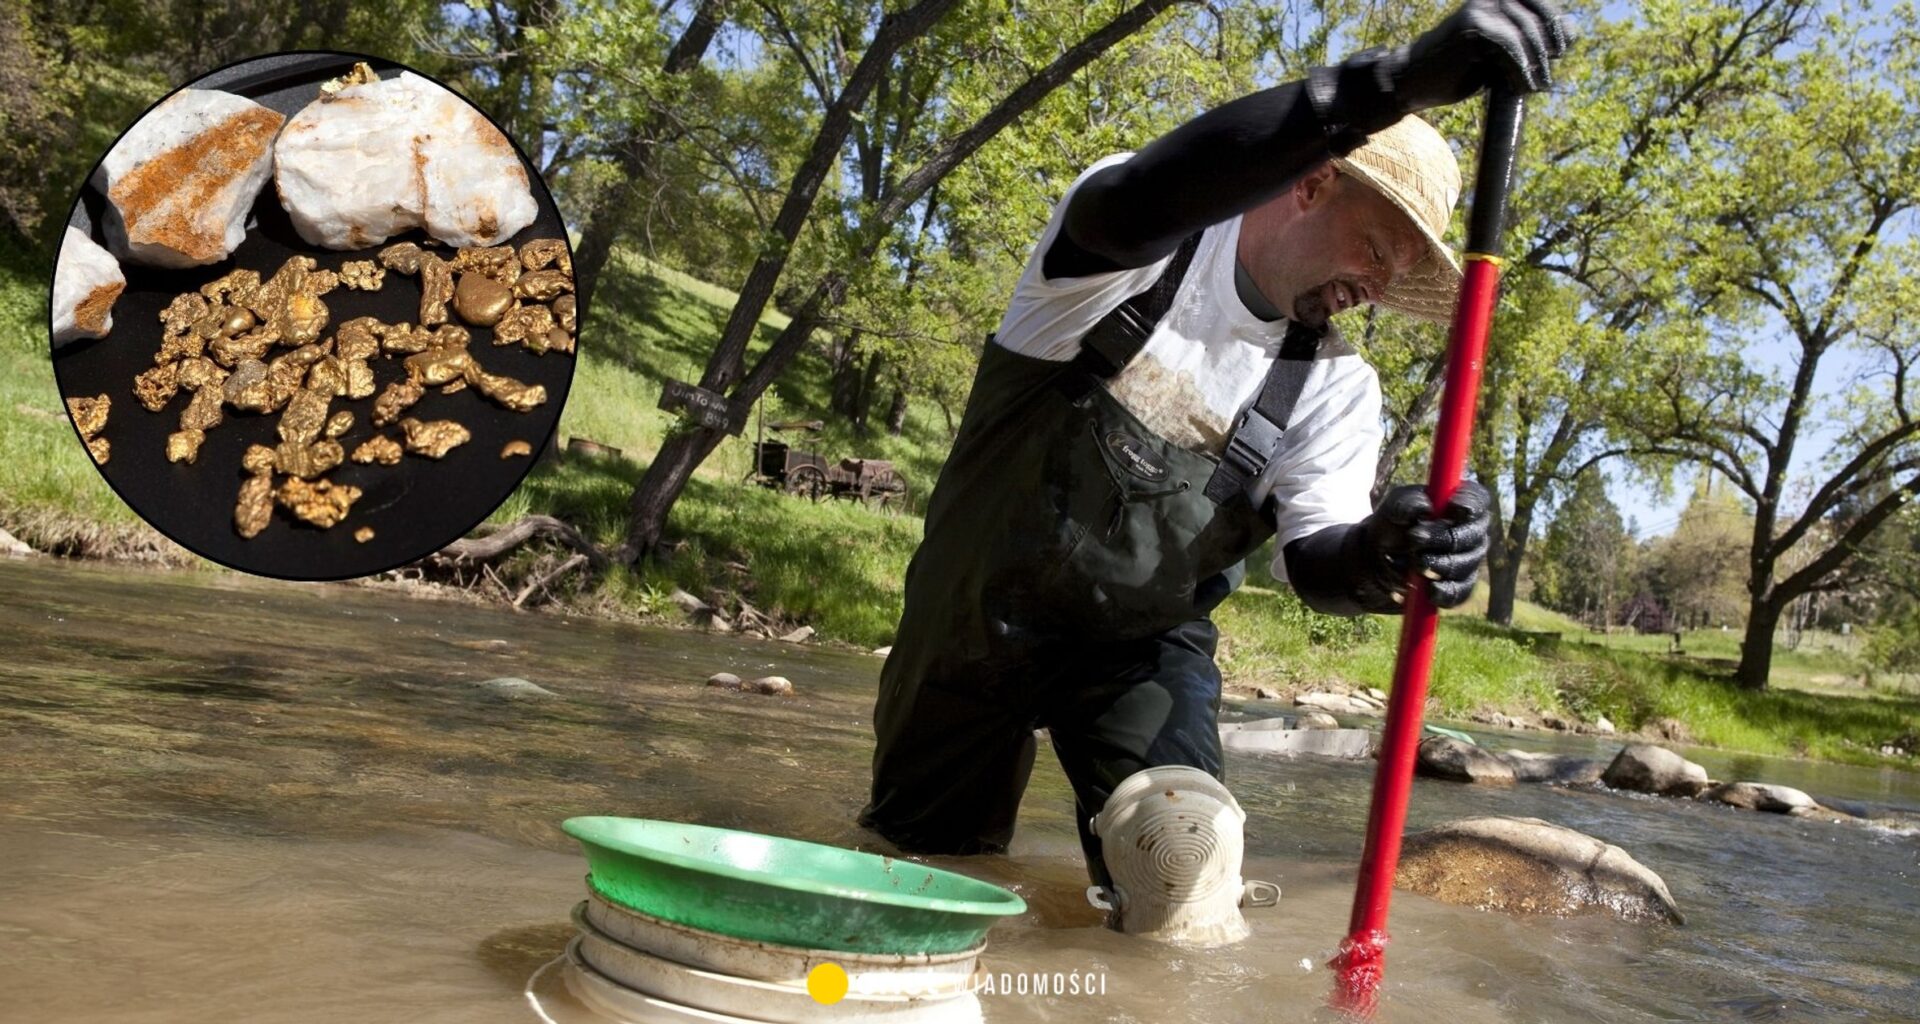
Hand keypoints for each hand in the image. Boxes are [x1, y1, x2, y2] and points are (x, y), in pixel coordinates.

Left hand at [1361, 480, 1492, 608]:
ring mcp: (1468, 560)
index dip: (1470, 503)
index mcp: (1459, 504)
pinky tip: (1429, 589)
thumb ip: (1406, 503)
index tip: (1451, 507)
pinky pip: (1459, 592)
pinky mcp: (1459, 586)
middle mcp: (1471, 531)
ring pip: (1465, 564)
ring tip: (1414, 563)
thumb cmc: (1391, 526)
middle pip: (1473, 535)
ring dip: (1438, 564)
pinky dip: (1443, 592)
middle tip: (1414, 538)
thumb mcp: (1391, 509)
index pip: (1478, 499)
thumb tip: (1425, 508)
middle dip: (1444, 538)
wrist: (1377, 561)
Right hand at [1389, 0, 1569, 112]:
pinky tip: (1521, 87)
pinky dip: (1520, 69)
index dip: (1556, 26)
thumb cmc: (1457, 69)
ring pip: (1527, 32)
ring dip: (1536, 63)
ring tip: (1534, 86)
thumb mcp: (1500, 54)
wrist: (1414, 81)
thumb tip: (1572, 31)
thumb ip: (1531, 41)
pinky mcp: (1473, 27)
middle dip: (1550, 46)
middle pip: (1540, 15)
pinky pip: (1510, 46)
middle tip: (1546, 76)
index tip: (1559, 52)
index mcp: (1496, 0)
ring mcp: (1480, 9)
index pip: (1542, 4)